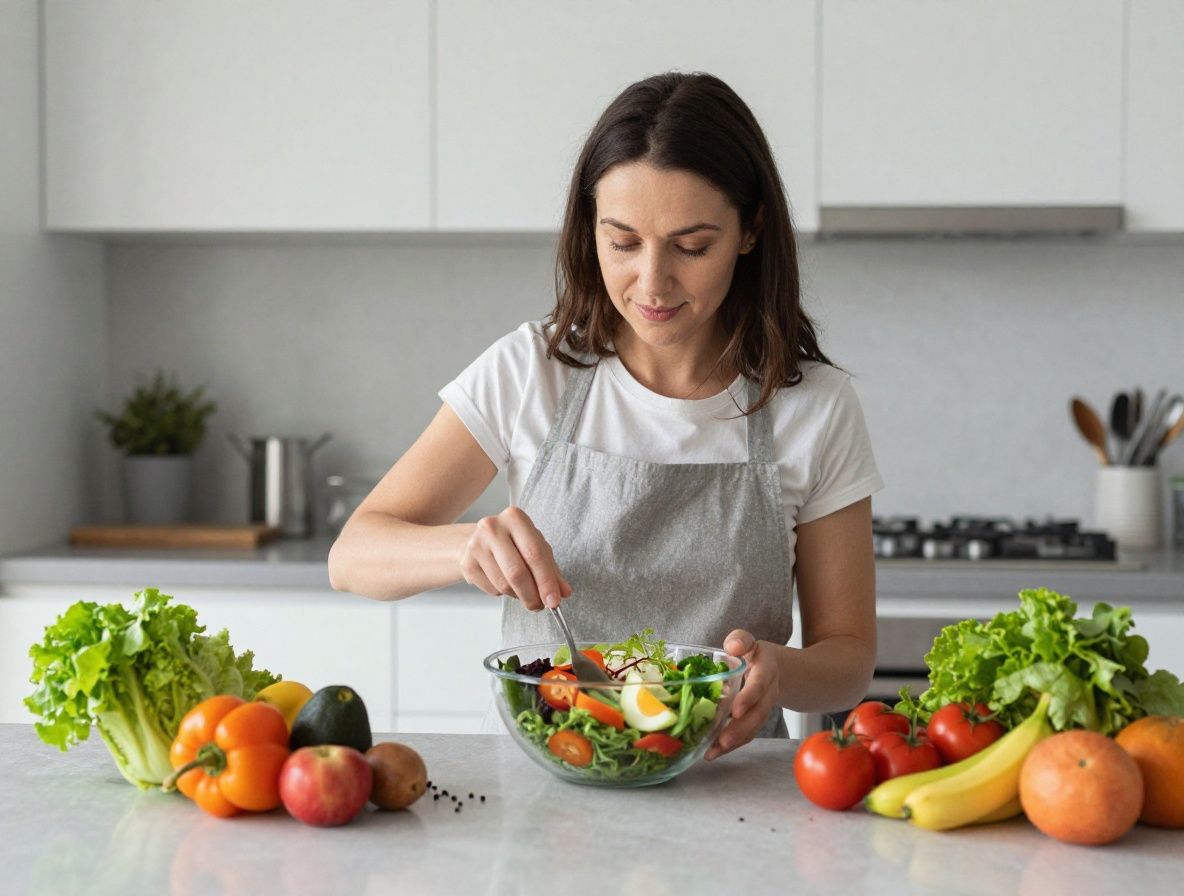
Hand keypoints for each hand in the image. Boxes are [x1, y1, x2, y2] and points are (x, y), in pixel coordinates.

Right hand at [459, 506, 571, 610]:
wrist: (480, 541)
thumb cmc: (513, 543)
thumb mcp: (536, 547)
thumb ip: (552, 569)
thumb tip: (563, 592)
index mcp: (515, 518)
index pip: (535, 554)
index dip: (546, 581)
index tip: (554, 601)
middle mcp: (493, 527)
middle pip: (517, 572)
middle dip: (532, 595)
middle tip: (540, 606)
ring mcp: (476, 545)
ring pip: (504, 585)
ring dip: (519, 595)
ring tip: (523, 591)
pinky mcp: (467, 563)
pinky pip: (492, 590)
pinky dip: (504, 594)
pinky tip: (505, 583)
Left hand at [705, 629, 779, 760]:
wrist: (780, 670)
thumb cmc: (756, 655)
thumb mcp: (750, 641)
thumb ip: (741, 640)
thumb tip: (732, 647)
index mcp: (766, 670)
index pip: (759, 684)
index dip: (749, 697)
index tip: (735, 711)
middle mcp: (768, 692)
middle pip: (758, 713)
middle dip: (741, 729)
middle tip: (722, 740)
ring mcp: (763, 708)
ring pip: (753, 728)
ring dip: (734, 742)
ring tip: (713, 752)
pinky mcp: (755, 720)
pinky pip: (747, 734)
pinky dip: (731, 745)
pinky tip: (713, 752)